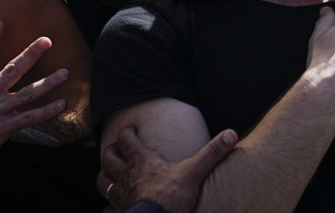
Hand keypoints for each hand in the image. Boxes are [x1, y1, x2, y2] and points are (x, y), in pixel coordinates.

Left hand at [98, 126, 237, 211]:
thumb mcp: (194, 172)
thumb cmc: (172, 197)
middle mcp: (127, 175)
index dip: (127, 132)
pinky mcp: (120, 212)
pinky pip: (108, 209)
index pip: (127, 139)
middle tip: (117, 149)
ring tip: (110, 174)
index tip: (130, 129)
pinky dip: (108, 207)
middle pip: (108, 158)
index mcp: (142, 161)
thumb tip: (231, 134)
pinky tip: (111, 208)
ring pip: (103, 181)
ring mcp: (121, 195)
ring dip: (105, 176)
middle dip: (110, 152)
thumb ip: (211, 153)